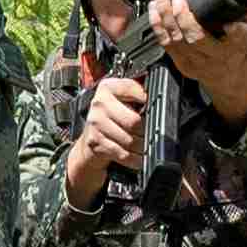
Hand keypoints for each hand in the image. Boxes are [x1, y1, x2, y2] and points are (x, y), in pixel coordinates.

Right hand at [62, 74, 147, 204]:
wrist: (90, 138)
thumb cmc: (112, 118)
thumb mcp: (122, 99)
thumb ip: (137, 94)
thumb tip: (156, 98)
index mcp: (108, 88)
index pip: (133, 89)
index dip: (147, 100)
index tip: (152, 107)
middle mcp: (99, 103)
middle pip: (134, 120)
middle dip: (145, 130)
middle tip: (148, 133)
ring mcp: (95, 124)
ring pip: (130, 140)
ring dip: (141, 147)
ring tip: (143, 145)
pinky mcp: (95, 142)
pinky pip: (123, 154)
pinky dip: (134, 159)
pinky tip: (137, 156)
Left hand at [149, 0, 246, 121]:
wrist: (227, 76)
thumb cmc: (237, 48)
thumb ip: (246, 13)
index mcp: (234, 47)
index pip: (235, 37)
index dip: (230, 27)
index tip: (225, 17)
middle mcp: (213, 56)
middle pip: (194, 36)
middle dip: (182, 13)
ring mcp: (194, 61)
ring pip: (175, 38)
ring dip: (164, 14)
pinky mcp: (180, 62)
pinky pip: (164, 43)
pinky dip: (157, 24)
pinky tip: (154, 9)